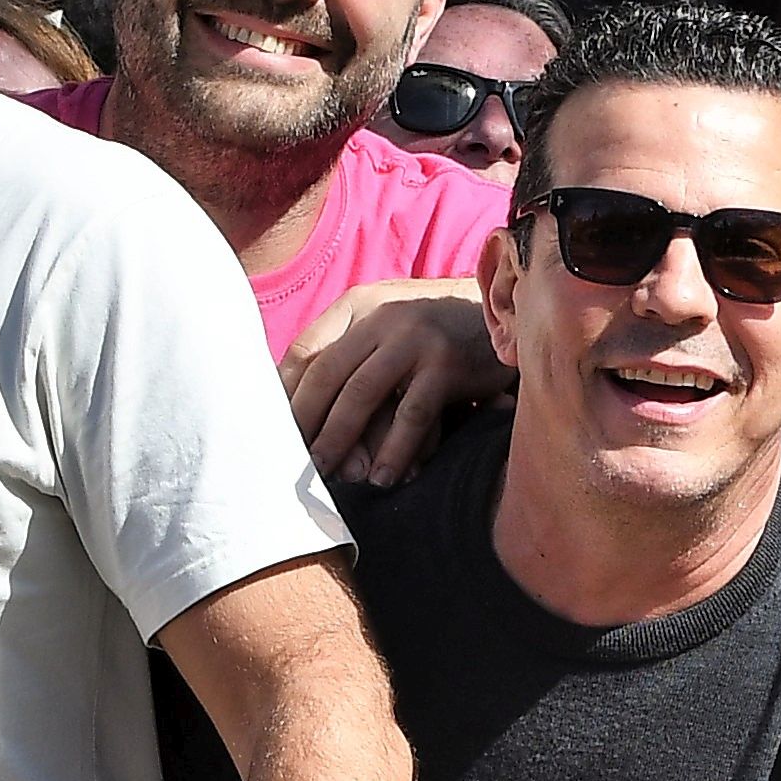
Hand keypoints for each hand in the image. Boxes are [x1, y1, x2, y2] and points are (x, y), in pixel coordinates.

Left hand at [286, 282, 503, 487]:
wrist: (507, 315)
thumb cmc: (439, 332)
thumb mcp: (391, 324)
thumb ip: (353, 349)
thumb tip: (301, 398)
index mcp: (360, 305)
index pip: (307, 350)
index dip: (286, 393)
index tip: (274, 431)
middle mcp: (382, 317)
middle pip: (328, 373)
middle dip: (306, 422)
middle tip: (293, 461)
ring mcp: (415, 339)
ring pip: (362, 394)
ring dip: (341, 439)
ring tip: (329, 474)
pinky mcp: (446, 365)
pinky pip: (411, 414)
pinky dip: (395, 449)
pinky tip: (383, 476)